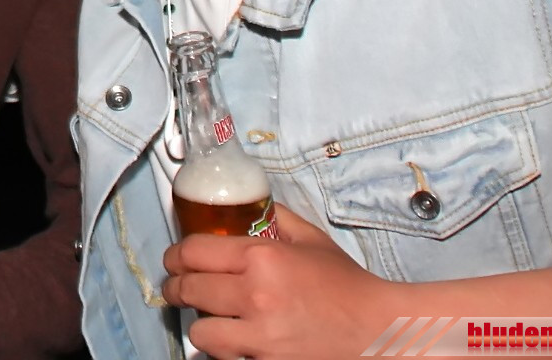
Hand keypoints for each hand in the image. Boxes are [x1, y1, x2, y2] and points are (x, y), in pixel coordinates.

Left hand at [161, 204, 398, 359]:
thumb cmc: (348, 286)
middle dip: (176, 288)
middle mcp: (255, 295)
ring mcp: (260, 335)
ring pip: (200, 331)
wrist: (378, 332)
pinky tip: (235, 340)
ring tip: (210, 319)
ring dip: (201, 325)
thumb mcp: (311, 240)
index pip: (193, 251)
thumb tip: (249, 206)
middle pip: (188, 289)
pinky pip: (225, 356)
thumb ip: (275, 218)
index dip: (175, 255)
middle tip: (176, 288)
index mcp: (263, 257)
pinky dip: (225, 350)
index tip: (173, 260)